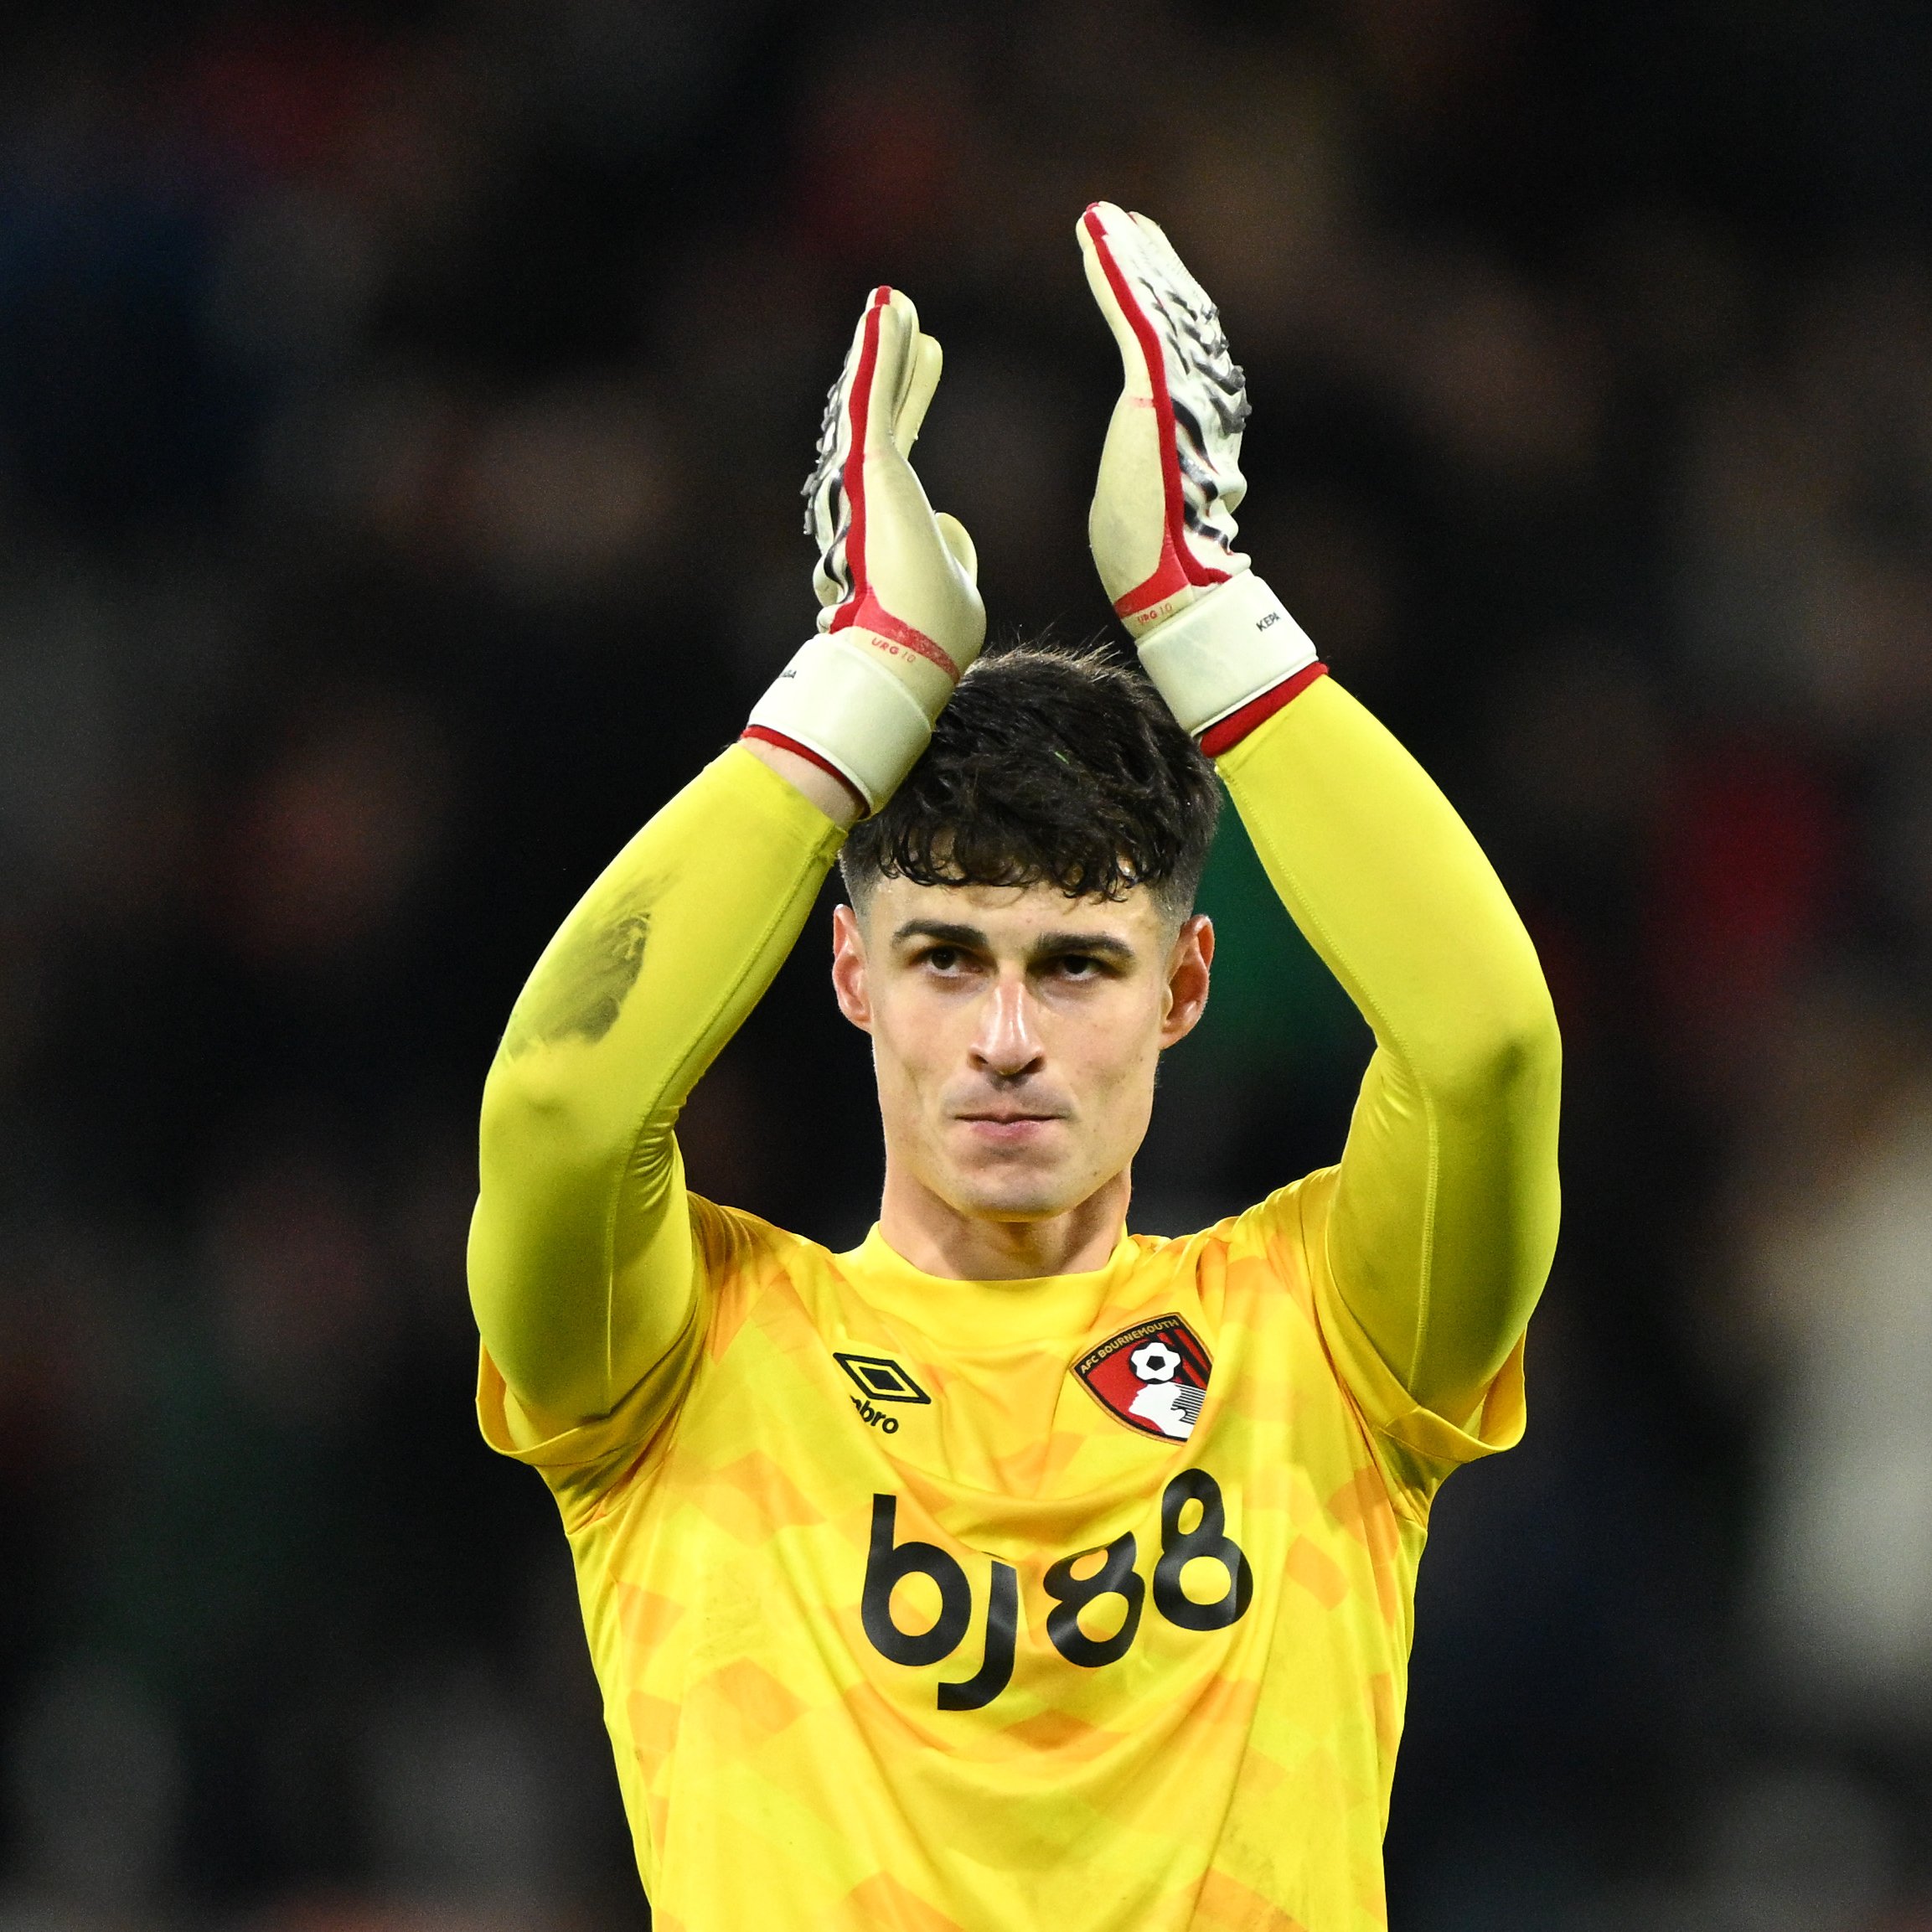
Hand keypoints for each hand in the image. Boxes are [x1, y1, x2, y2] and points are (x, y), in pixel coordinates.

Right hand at [747, 289, 983, 814]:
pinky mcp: (871, 469)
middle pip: (881, 416)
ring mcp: (865, 482)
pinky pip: (874, 397)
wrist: (909, 654)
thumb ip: (951, 553)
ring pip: (872, 399)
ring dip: (882, 347)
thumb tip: (950, 529)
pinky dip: (881, 351)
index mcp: (889, 522)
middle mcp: (867, 499)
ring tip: (894, 301)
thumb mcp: (954, 586)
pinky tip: (890, 304)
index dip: (912, 399)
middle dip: (894, 365)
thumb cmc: (932, 637)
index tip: (928, 359)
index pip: (900, 447)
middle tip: (902, 315)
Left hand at [1077, 202, 1251, 637]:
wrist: (1167, 578)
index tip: (1142, 264)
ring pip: (1158, 304)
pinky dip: (1116, 270)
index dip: (1165, 296)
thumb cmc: (1153, 551)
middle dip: (1152, 262)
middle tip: (1122, 221)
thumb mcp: (1152, 486)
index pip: (1186, 341)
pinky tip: (1097, 233)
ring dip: (1129, 255)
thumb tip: (1163, 464)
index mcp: (1204, 416)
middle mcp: (1206, 393)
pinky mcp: (1157, 390)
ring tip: (1102, 218)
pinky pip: (1135, 315)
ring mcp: (1184, 389)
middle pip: (1181, 309)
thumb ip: (1159, 454)